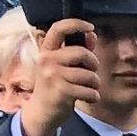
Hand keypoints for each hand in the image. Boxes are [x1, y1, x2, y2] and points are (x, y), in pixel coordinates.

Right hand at [24, 19, 101, 135]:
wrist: (42, 111)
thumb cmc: (57, 85)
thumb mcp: (64, 66)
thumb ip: (78, 49)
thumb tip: (91, 34)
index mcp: (47, 50)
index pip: (58, 28)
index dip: (76, 24)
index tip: (91, 27)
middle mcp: (47, 60)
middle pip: (82, 53)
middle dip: (93, 64)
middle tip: (90, 73)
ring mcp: (52, 75)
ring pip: (89, 75)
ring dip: (94, 84)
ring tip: (86, 88)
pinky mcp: (61, 91)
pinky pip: (90, 91)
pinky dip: (93, 97)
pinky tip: (85, 98)